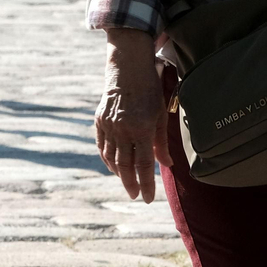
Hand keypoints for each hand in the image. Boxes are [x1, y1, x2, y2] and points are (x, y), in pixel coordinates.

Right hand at [95, 31, 172, 202]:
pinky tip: (114, 167)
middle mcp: (123, 130)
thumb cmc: (150, 91)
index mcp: (141, 129)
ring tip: (127, 183)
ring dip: (119, 174)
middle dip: (131, 184)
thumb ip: (161, 143)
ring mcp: (109, 126)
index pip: (144, 165)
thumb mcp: (160, 115)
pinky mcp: (99, 122)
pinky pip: (102, 147)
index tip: (149, 198)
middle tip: (136, 196)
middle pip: (126, 166)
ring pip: (112, 158)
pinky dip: (107, 160)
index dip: (146, 184)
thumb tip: (168, 166)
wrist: (127, 68)